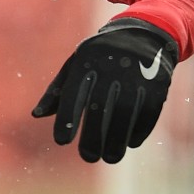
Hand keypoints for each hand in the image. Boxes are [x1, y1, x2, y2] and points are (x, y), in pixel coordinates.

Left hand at [32, 17, 178, 162]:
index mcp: (87, 62)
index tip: (60, 141)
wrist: (143, 35)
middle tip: (87, 157)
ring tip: (109, 158)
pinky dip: (140, 130)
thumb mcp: (76, 64)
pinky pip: (149, 111)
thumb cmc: (100, 56)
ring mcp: (136, 74)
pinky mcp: (158, 83)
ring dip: (117, 139)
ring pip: (126, 112)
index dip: (67, 118)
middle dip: (93, 135)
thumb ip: (57, 90)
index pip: (74, 93)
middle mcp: (111, 66)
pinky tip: (131, 144)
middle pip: (100, 107)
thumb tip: (36, 115)